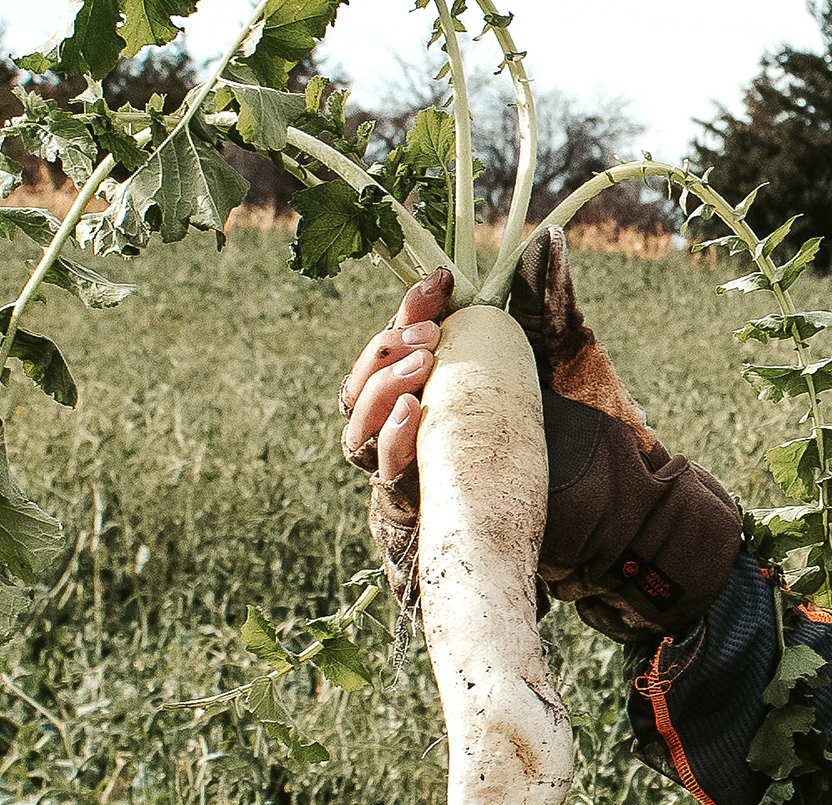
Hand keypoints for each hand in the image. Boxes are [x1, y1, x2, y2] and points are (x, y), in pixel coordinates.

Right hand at [340, 267, 451, 480]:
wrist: (471, 504)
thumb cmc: (465, 432)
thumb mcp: (469, 378)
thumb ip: (465, 333)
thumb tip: (467, 272)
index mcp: (388, 388)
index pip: (388, 342)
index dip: (409, 310)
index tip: (438, 284)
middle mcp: (374, 419)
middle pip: (362, 378)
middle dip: (389, 349)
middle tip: (428, 334)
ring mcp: (379, 454)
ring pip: (360, 416)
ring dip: (387, 384)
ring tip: (423, 363)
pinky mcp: (396, 487)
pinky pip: (385, 462)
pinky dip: (395, 435)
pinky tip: (412, 410)